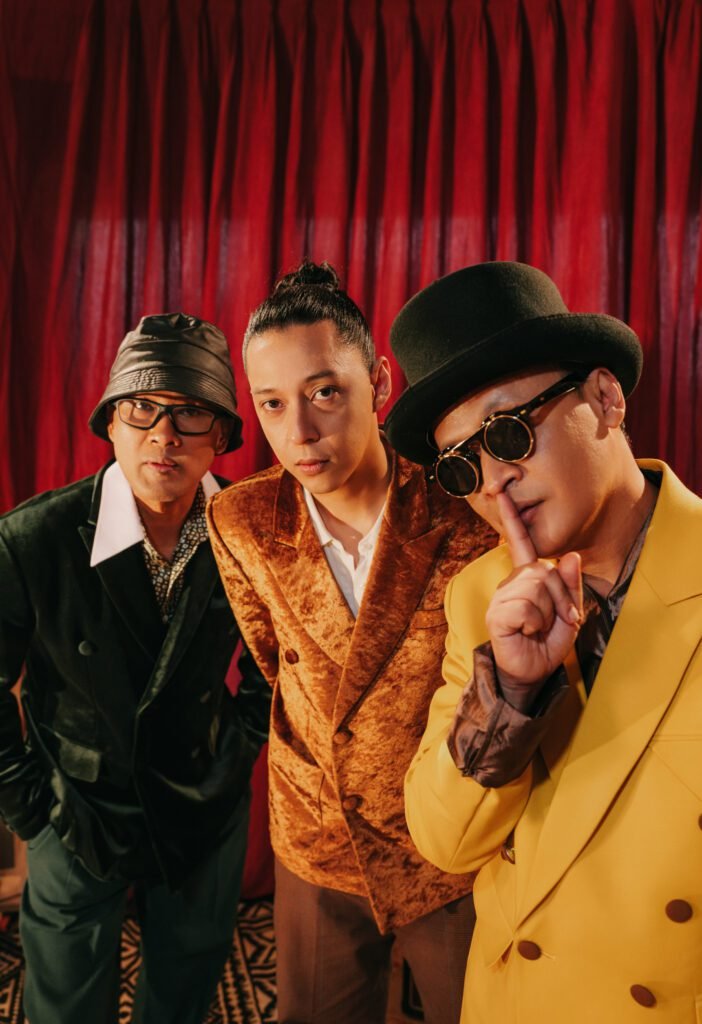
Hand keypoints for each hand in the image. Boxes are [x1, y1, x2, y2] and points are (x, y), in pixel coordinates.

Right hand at [485, 492, 582, 687]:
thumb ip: (570, 586)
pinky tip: (526, 631)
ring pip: (536, 588)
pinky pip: (526, 607)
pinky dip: (534, 623)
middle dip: (561, 598)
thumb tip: (571, 557)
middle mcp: (512, 583)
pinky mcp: (497, 614)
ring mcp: (502, 598)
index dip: (511, 518)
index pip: (520, 543)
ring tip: (540, 628)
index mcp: (527, 578)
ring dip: (548, 613)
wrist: (532, 673)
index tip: (502, 492)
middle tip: (559, 620)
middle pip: (544, 571)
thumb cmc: (547, 644)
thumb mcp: (569, 613)